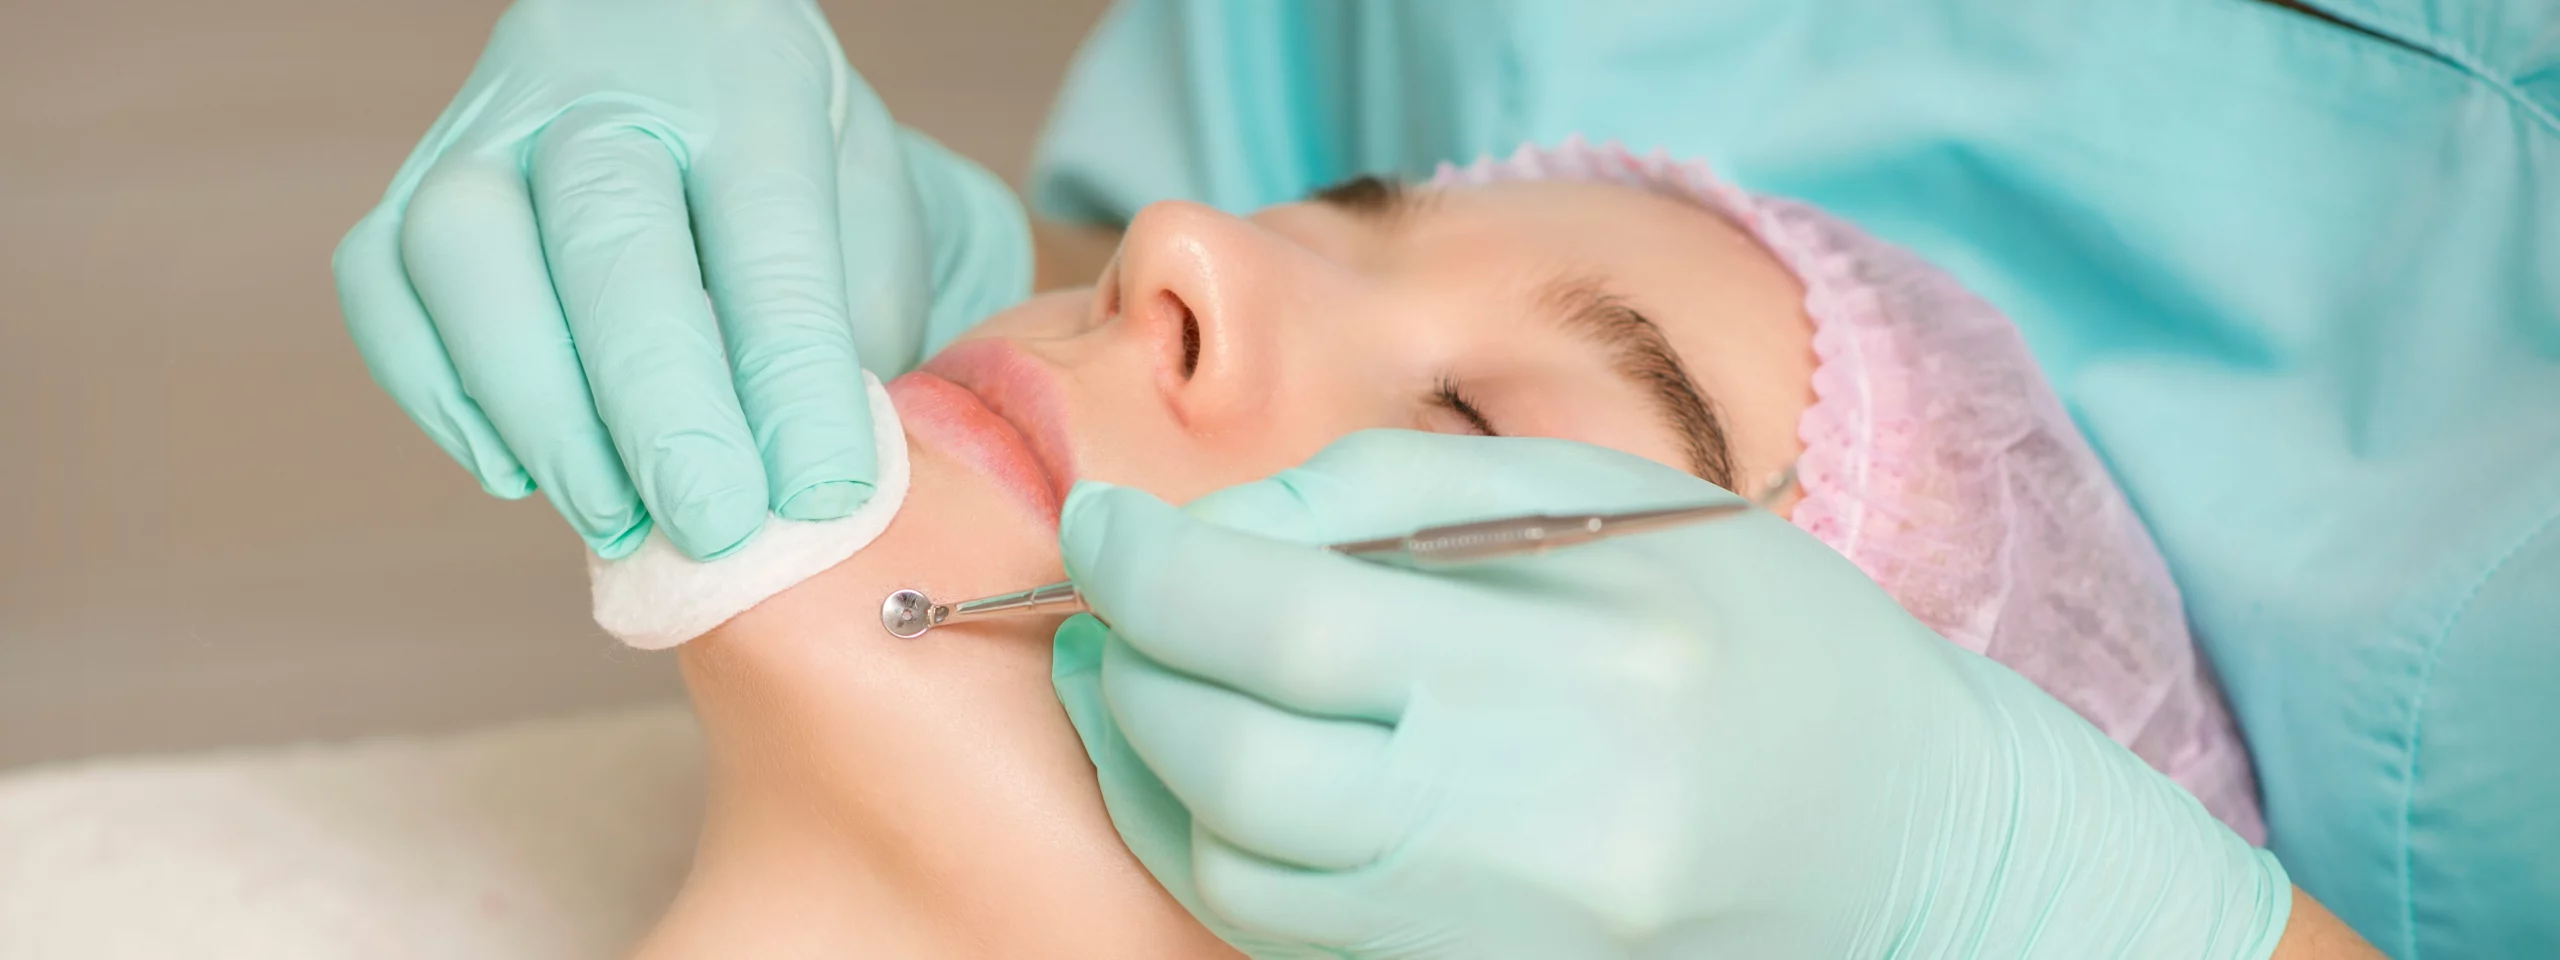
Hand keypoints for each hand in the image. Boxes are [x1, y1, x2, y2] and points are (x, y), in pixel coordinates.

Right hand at [335, 0, 1028, 558]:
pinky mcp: (417, 177)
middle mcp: (610, 86)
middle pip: (609, 233)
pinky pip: (381, 277)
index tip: (818, 499)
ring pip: (462, 244)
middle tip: (712, 526)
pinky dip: (438, 389)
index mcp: (755, 87)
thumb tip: (802, 494)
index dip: (792, 384)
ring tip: (615, 518)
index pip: (770, 240)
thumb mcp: (872, 236)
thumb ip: (847, 348)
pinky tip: (516, 470)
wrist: (715, 91)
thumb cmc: (811, 187)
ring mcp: (495, 124)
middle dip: (661, 406)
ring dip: (538, 408)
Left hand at [1052, 430, 2291, 957]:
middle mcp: (1545, 834)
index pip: (1290, 628)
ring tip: (1132, 680)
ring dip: (1144, 770)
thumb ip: (1393, 494)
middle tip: (1101, 604)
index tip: (1094, 523)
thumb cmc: (1765, 636)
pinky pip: (1291, 938)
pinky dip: (1214, 852)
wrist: (1909, 836)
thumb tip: (1207, 533)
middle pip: (1236, 770)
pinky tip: (1208, 772)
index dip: (1150, 571)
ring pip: (1237, 877)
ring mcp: (1512, 939)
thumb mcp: (1612, 504)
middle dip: (1126, 672)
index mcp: (1590, 673)